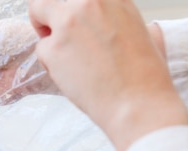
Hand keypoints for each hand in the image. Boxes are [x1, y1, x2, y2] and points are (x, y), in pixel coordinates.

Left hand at [29, 0, 187, 150]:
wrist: (136, 103)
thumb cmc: (146, 78)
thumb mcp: (149, 37)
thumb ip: (135, 26)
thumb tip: (147, 28)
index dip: (72, 6)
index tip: (72, 18)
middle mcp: (89, 1)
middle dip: (48, 10)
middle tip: (52, 29)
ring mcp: (68, 22)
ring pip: (38, 11)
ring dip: (46, 33)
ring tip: (65, 59)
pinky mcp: (53, 47)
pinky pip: (41, 49)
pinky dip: (50, 64)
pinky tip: (71, 77)